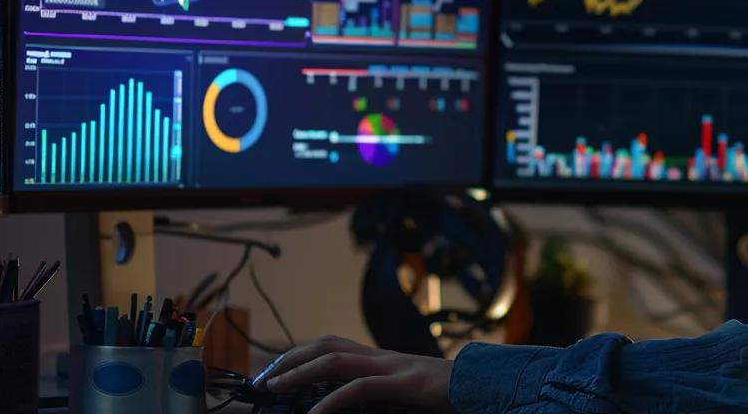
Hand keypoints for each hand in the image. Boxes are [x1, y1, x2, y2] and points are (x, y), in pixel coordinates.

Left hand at [254, 335, 455, 413]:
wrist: (486, 388)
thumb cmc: (448, 395)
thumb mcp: (405, 394)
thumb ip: (377, 393)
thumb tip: (343, 402)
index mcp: (381, 358)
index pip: (331, 345)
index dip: (299, 354)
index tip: (273, 374)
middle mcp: (382, 356)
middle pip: (325, 344)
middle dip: (289, 359)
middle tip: (261, 380)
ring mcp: (393, 366)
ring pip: (335, 360)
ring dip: (299, 373)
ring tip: (274, 388)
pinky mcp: (404, 384)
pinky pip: (360, 389)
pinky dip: (332, 402)